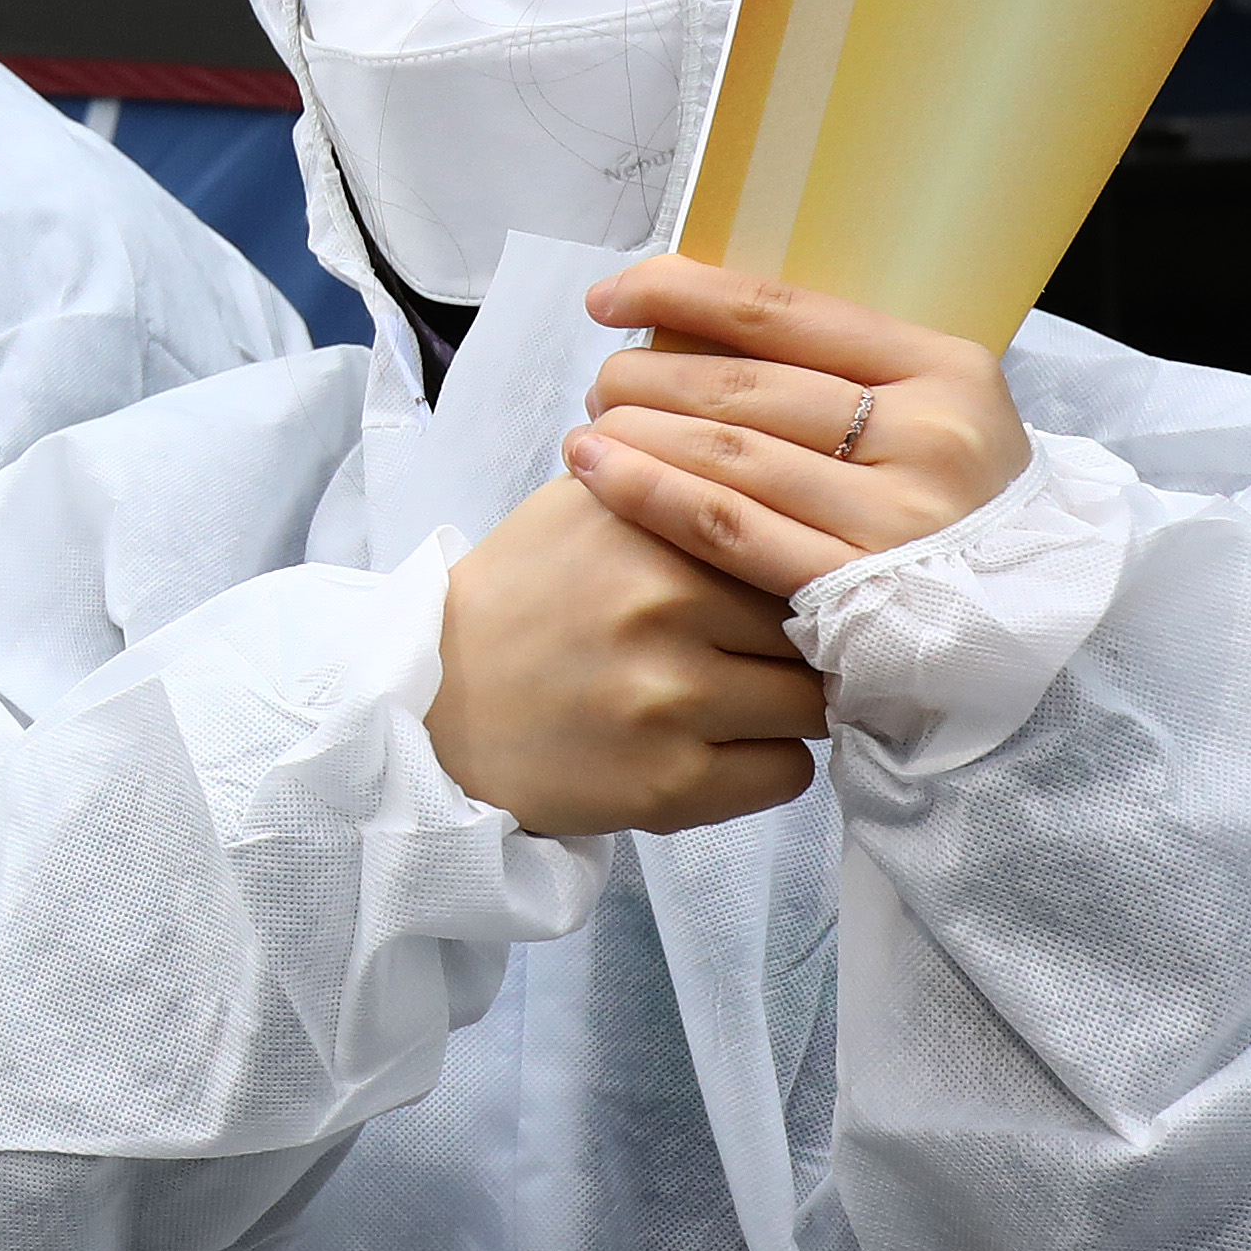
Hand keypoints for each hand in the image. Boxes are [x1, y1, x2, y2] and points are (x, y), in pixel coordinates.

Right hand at [425, 473, 825, 837]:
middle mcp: (663, 606)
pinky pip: (787, 773)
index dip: (799, 568)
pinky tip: (715, 746)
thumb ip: (679, 474)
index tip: (785, 586)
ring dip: (788, 706)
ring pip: (814, 703)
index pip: (793, 541)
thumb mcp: (584, 499)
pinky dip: (765, 764)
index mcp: (650, 525)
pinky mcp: (668, 785)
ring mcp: (668, 700)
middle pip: (816, 623)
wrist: (433, 705)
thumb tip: (787, 465)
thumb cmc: (524, 598)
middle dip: (801, 639)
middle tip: (755, 649)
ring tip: (736, 697)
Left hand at [551, 257, 1028, 600]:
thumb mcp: (941, 425)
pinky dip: (651, 493)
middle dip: (651, 373)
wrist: (1041, 647)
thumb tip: (714, 330)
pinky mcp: (855, 589)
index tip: (613, 294)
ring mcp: (895, 516)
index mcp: (946, 371)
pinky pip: (728, 529)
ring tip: (587, 425)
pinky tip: (597, 473)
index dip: (683, 291)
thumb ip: (855, 382)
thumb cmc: (966, 523)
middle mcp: (928, 435)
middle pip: (747, 383)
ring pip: (731, 452)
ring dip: (639, 430)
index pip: (784, 308)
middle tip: (601, 380)